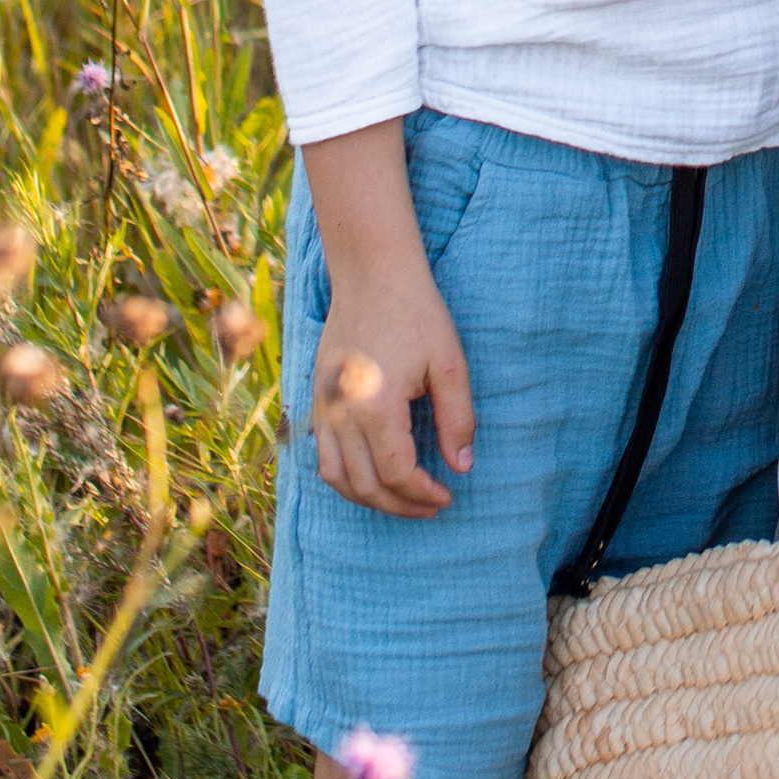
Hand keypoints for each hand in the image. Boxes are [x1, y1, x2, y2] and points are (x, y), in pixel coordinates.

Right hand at [299, 117, 473, 516]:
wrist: (372, 274)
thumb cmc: (416, 313)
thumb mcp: (450, 362)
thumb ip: (458, 418)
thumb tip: (462, 466)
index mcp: (376, 406)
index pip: (397, 473)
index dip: (423, 494)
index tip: (447, 495)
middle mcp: (342, 414)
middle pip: (366, 485)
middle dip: (400, 505)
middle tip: (431, 505)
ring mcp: (323, 408)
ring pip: (337, 478)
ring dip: (370, 498)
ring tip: (402, 498)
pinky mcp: (316, 399)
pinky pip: (322, 456)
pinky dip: (344, 477)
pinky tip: (372, 474)